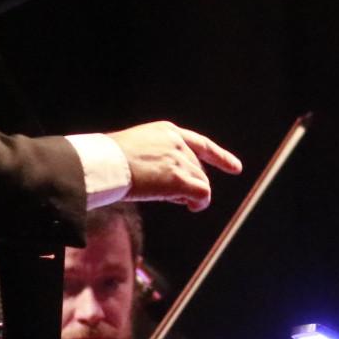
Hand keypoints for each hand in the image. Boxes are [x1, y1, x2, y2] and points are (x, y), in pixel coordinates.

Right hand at [107, 122, 242, 210]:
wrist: (103, 163)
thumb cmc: (109, 159)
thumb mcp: (136, 148)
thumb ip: (156, 157)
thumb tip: (164, 180)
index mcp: (167, 131)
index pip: (201, 144)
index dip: (220, 157)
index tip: (235, 167)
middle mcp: (178, 143)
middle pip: (199, 169)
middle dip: (191, 184)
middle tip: (171, 195)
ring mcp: (179, 160)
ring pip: (201, 183)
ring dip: (189, 194)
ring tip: (169, 197)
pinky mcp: (179, 179)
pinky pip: (202, 194)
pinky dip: (199, 202)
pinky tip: (190, 207)